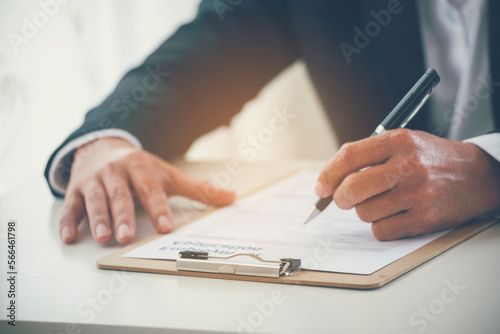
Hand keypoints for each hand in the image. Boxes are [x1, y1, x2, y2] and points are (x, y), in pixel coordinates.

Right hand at [59, 137, 234, 243]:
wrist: (102, 146)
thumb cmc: (140, 167)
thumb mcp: (167, 174)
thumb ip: (198, 189)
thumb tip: (232, 198)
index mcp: (139, 166)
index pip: (150, 188)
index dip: (158, 207)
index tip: (166, 226)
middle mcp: (115, 172)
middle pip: (120, 195)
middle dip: (123, 215)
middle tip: (127, 237)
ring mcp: (93, 180)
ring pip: (95, 200)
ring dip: (97, 219)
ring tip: (103, 237)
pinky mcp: (77, 190)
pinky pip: (71, 207)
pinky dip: (69, 222)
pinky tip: (70, 238)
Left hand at [315, 129, 499, 239]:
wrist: (478, 175)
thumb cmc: (432, 159)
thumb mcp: (403, 143)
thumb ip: (369, 155)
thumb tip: (330, 179)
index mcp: (398, 141)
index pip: (348, 157)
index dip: (327, 175)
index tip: (321, 188)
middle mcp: (407, 165)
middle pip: (351, 189)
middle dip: (341, 198)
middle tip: (346, 199)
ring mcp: (417, 193)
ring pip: (364, 212)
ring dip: (367, 211)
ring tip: (385, 202)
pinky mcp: (425, 218)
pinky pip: (381, 231)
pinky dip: (382, 227)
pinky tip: (396, 215)